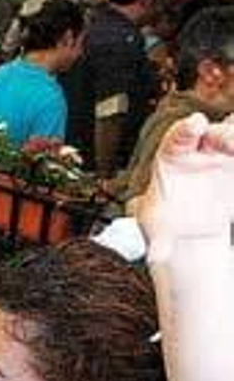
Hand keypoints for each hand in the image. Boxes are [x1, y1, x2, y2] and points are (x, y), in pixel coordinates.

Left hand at [138, 114, 233, 262]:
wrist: (190, 227)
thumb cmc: (166, 221)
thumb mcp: (157, 231)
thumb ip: (157, 241)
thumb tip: (155, 257)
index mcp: (172, 157)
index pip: (178, 135)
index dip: (187, 127)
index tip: (196, 123)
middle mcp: (199, 149)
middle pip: (215, 132)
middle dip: (226, 135)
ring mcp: (223, 153)